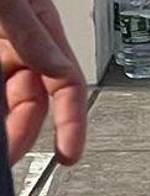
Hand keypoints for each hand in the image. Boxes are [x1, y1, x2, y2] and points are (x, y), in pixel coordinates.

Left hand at [0, 0, 85, 164]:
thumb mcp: (10, 1)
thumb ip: (33, 34)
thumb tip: (57, 70)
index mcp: (39, 30)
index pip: (65, 83)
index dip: (71, 122)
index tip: (68, 153)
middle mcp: (14, 44)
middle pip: (29, 101)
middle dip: (23, 131)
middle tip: (10, 155)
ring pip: (1, 101)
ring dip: (0, 125)